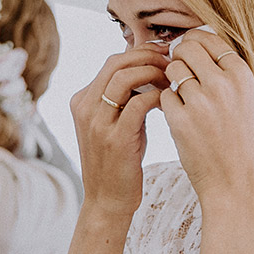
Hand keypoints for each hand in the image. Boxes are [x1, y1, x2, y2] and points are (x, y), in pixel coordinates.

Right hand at [69, 43, 169, 219]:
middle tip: (171, 60)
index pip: (112, 62)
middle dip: (148, 56)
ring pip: (125, 77)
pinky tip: (169, 101)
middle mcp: (85, 108)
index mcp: (82, 101)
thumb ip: (124, 98)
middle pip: (116, 63)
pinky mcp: (115, 138)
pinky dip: (157, 96)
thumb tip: (150, 68)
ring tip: (171, 79)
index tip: (164, 54)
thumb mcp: (114, 124)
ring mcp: (97, 123)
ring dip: (153, 72)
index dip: (140, 53)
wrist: (108, 200)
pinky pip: (138, 103)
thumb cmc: (119, 161)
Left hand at [159, 32, 253, 204]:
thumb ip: (224, 73)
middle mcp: (223, 85)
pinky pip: (164, 96)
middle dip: (178, 57)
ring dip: (171, 80)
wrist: (233, 182)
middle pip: (187, 49)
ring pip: (172, 70)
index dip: (194, 42)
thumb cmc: (238, 142)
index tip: (189, 51)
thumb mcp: (244, 101)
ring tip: (183, 99)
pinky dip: (167, 104)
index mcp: (242, 76)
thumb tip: (195, 43)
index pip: (210, 39)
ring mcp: (201, 102)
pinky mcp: (180, 120)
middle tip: (179, 71)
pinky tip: (179, 118)